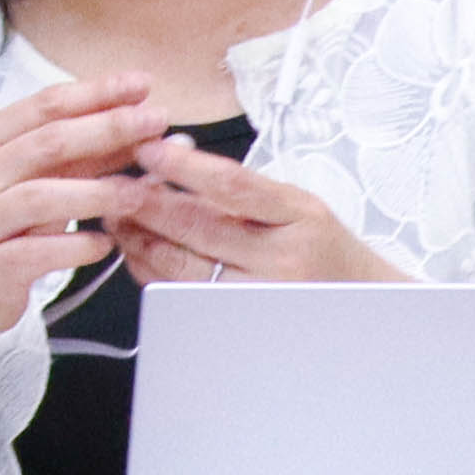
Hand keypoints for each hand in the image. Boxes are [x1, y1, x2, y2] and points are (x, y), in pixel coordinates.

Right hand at [0, 75, 173, 367]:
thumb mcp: (26, 182)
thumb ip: (75, 158)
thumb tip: (136, 131)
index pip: (43, 107)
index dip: (95, 93)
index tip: (139, 85)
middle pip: (46, 143)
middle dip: (106, 128)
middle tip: (153, 122)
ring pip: (40, 196)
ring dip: (97, 192)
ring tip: (139, 192)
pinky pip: (39, 252)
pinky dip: (77, 246)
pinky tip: (104, 243)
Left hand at [108, 139, 403, 287]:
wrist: (364, 308)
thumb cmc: (324, 250)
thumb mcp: (297, 206)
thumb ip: (239, 188)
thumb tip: (169, 160)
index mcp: (299, 215)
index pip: (232, 185)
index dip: (182, 166)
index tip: (146, 149)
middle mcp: (283, 259)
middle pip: (197, 228)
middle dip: (143, 204)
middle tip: (110, 184)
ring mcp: (262, 297)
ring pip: (181, 267)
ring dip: (138, 238)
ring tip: (115, 216)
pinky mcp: (242, 325)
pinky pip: (183, 297)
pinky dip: (152, 272)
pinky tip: (137, 252)